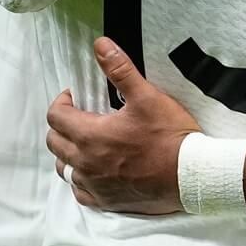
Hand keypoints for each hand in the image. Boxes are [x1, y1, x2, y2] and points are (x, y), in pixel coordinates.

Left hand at [46, 41, 200, 215]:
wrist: (190, 175)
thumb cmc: (170, 136)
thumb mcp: (147, 96)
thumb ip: (120, 70)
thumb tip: (100, 45)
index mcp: (91, 135)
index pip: (56, 117)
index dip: (62, 102)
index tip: (76, 96)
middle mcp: (86, 163)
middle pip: (54, 142)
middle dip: (62, 125)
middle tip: (81, 116)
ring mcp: (95, 185)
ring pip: (64, 169)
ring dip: (68, 153)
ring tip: (86, 142)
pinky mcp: (106, 201)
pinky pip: (80, 192)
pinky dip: (80, 179)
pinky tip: (94, 171)